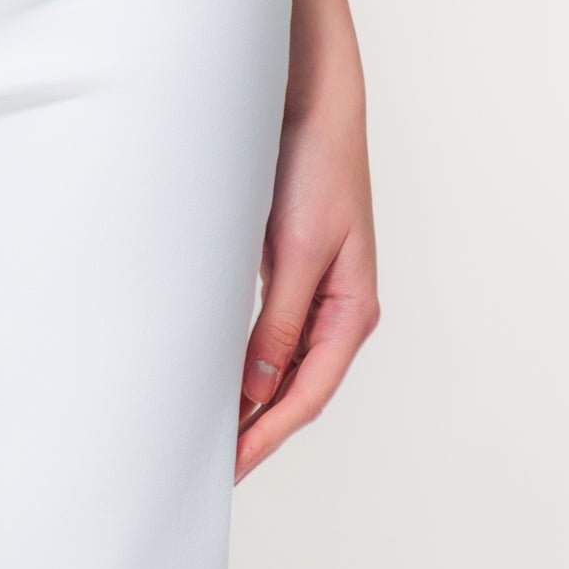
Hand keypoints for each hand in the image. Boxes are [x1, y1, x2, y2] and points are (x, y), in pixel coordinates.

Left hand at [235, 71, 379, 478]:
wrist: (312, 102)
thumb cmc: (315, 167)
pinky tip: (224, 376)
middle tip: (215, 466)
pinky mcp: (293, 269)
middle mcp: (339, 309)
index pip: (307, 394)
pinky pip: (272, 332)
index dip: (268, 435)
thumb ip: (278, 322)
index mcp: (353, 310)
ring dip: (252, 399)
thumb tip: (258, 389)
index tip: (231, 466)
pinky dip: (249, 360)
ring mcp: (318, 290)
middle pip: (298, 388)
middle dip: (260, 429)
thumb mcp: (294, 251)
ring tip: (215, 434)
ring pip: (283, 364)